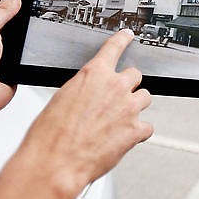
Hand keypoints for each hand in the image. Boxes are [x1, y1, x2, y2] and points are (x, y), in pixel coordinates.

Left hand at [0, 0, 20, 183]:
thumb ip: (1, 11)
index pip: (6, 6)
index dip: (20, 2)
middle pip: (20, 24)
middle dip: (28, 25)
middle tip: (36, 23)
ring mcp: (4, 55)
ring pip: (27, 43)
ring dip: (30, 45)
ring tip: (29, 45)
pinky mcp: (14, 70)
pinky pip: (30, 61)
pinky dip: (33, 61)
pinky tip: (31, 60)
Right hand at [20, 28, 153, 185]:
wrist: (55, 162)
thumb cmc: (51, 135)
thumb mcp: (62, 98)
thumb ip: (84, 90)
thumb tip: (92, 93)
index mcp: (94, 74)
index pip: (114, 48)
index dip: (123, 40)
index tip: (129, 36)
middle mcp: (115, 87)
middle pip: (135, 75)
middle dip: (126, 85)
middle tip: (115, 100)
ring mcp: (128, 108)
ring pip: (144, 97)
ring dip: (134, 107)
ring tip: (118, 121)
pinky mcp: (136, 130)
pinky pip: (147, 126)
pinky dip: (138, 132)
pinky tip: (124, 138)